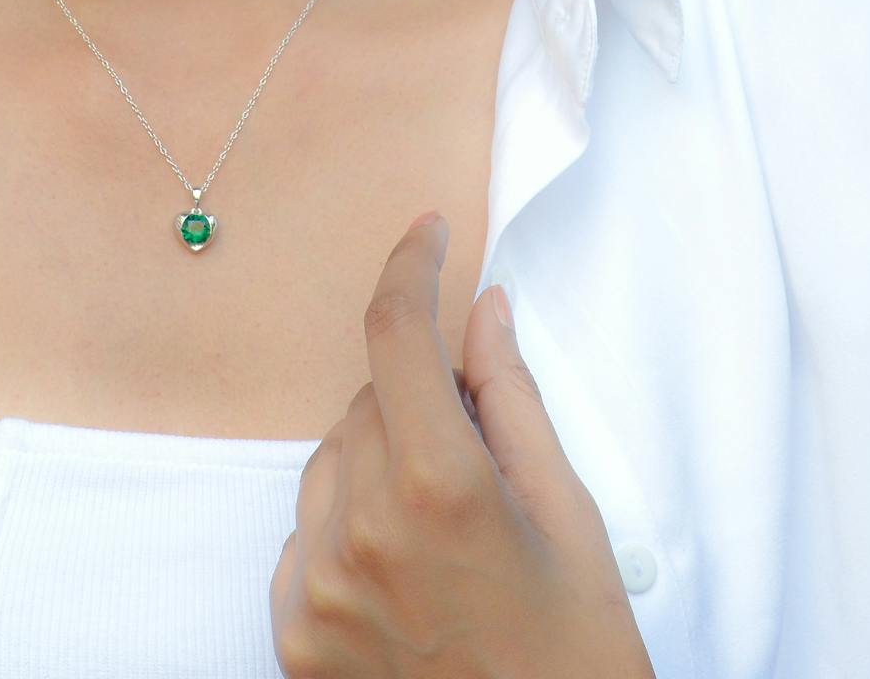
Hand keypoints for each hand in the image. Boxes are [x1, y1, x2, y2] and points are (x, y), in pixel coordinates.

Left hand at [269, 210, 655, 676]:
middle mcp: (360, 529)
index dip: (410, 266)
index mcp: (439, 487)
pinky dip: (346, 527)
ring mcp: (316, 587)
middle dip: (420, 400)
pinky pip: (306, 532)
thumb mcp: (572, 520)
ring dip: (379, 463)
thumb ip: (513, 399)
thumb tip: (482, 307)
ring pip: (332, 460)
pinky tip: (406, 573)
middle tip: (481, 457)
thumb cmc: (577, 658)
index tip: (428, 232)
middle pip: (370, 399)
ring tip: (449, 535)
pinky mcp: (292, 635)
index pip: (396, 332)